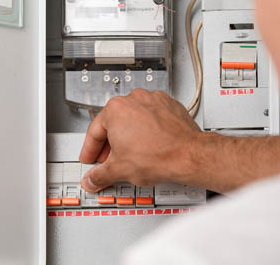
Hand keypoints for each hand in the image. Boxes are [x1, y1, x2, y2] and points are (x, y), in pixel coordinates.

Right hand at [79, 88, 202, 192]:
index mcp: (115, 109)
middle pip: (114, 123)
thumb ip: (99, 175)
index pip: (95, 132)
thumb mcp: (119, 170)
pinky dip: (148, 129)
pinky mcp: (169, 105)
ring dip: (129, 135)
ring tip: (132, 153)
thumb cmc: (159, 156)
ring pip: (133, 118)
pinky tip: (149, 144)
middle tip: (108, 160)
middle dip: (110, 144)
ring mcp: (153, 100)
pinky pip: (152, 116)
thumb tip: (92, 179)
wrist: (189, 155)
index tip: (90, 159)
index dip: (90, 150)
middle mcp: (133, 99)